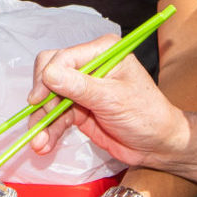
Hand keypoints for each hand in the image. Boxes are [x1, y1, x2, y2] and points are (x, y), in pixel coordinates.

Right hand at [27, 38, 194, 170]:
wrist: (157, 145)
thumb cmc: (146, 115)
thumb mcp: (113, 99)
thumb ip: (79, 87)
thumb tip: (48, 74)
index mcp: (102, 52)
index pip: (63, 58)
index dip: (47, 78)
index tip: (39, 100)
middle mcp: (89, 66)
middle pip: (49, 75)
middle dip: (43, 101)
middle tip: (41, 122)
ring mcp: (82, 88)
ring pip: (49, 100)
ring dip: (42, 121)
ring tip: (38, 143)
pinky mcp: (78, 109)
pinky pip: (55, 116)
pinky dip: (48, 130)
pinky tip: (44, 144)